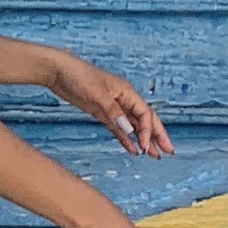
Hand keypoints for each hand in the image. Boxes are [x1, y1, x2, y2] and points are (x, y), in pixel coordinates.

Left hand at [48, 52, 171, 156]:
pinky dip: (126, 139)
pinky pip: (119, 129)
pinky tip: (133, 150)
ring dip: (144, 140)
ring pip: (134, 126)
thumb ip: (113, 113)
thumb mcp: (96, 94)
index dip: (148, 131)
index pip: (145, 114)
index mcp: (127, 92)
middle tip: (169, 152)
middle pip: (146, 120)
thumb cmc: (78, 76)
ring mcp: (114, 107)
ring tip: (154, 156)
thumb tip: (130, 130)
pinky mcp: (102, 113)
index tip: (145, 147)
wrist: (58, 72)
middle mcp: (124, 100)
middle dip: (157, 136)